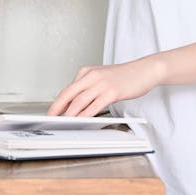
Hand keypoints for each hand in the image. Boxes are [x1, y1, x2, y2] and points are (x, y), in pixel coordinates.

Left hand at [47, 56, 161, 116]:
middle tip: (50, 119)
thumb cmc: (124, 76)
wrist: (144, 70)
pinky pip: (94, 106)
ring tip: (63, 123)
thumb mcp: (102, 78)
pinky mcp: (112, 92)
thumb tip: (75, 105)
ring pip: (79, 101)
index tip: (51, 112)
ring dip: (69, 114)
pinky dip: (85, 115)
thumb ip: (88, 89)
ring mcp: (101, 84)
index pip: (67, 89)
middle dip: (57, 108)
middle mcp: (92, 76)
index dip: (57, 102)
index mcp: (87, 72)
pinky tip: (80, 121)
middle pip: (68, 94)